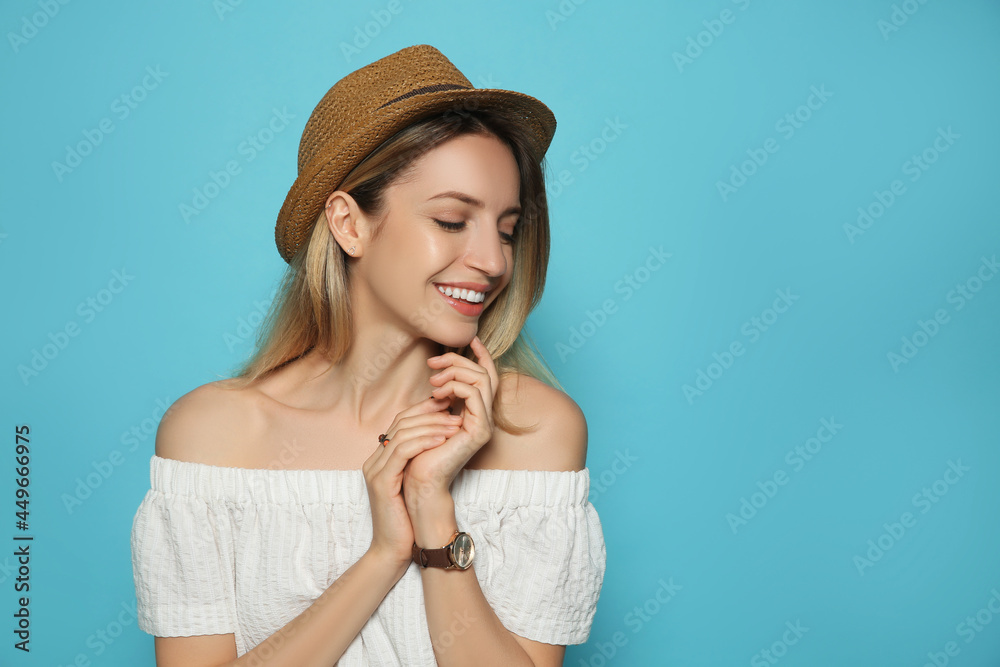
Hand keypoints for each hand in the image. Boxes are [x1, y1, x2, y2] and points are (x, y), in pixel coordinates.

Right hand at [361, 399, 463, 569]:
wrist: (394, 550)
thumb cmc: (409, 519)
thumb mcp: (416, 483)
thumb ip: (422, 460)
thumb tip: (444, 437)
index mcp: (380, 458)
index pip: (401, 421)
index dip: (425, 410)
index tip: (449, 404)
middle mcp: (374, 460)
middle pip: (401, 423)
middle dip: (430, 414)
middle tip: (455, 411)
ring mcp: (374, 470)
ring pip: (402, 434)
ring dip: (431, 425)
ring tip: (455, 424)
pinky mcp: (381, 482)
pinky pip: (402, 451)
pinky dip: (423, 441)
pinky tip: (442, 439)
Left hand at [403, 336, 498, 508]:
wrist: (419, 478)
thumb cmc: (420, 449)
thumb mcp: (431, 413)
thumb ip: (442, 395)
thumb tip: (442, 374)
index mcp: (476, 411)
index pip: (487, 376)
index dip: (481, 355)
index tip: (470, 338)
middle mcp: (484, 416)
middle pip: (485, 373)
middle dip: (459, 361)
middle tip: (434, 363)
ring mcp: (485, 423)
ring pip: (482, 379)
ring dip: (456, 372)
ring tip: (433, 381)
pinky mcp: (480, 430)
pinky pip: (474, 394)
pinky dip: (456, 387)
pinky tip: (437, 393)